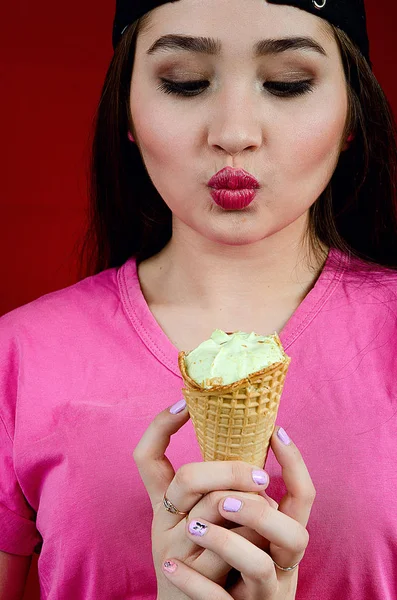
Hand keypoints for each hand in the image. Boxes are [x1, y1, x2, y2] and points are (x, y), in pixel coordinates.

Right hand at [133, 400, 272, 598]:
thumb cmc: (203, 565)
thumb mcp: (201, 525)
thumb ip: (216, 492)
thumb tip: (251, 445)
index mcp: (163, 507)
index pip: (145, 457)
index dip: (160, 427)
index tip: (184, 402)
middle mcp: (163, 525)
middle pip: (189, 477)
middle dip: (231, 469)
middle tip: (260, 473)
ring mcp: (177, 552)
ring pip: (216, 510)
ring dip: (251, 504)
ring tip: (269, 506)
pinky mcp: (198, 580)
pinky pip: (234, 548)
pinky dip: (255, 537)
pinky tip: (265, 538)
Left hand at [168, 428, 314, 599]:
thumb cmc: (225, 566)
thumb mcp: (239, 530)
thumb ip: (236, 497)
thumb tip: (225, 445)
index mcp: (281, 536)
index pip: (305, 497)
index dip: (296, 465)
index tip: (276, 430)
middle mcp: (279, 563)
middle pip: (294, 533)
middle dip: (258, 510)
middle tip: (223, 498)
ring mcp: (261, 593)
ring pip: (260, 567)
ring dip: (226, 542)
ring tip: (193, 528)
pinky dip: (194, 583)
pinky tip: (171, 566)